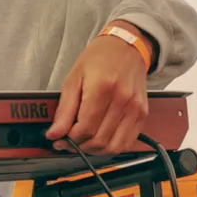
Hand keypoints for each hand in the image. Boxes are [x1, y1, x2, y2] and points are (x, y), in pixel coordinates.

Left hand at [46, 22, 152, 154]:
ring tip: (84, 142)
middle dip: (80, 146)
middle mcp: (122, 100)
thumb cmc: (100, 58)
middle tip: (69, 141)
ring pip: (114, 146)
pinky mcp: (142, 114)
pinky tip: (100, 138)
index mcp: (102, 88)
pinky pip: (127, 142)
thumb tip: (55, 133)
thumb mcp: (74, 78)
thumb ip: (64, 108)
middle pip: (99, 140)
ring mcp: (135, 108)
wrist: (126, 47)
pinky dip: (112, 146)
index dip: (69, 140)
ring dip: (95, 150)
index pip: (85, 128)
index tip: (59, 139)